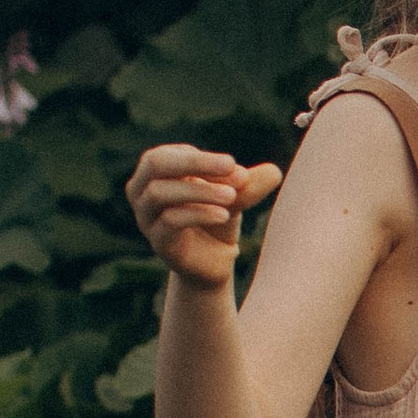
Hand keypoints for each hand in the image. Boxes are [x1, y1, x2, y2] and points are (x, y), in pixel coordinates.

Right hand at [126, 141, 283, 288]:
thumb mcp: (235, 196)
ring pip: (161, 193)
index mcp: (157, 171)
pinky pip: (170, 221)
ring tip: (232, 196)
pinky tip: (224, 214)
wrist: (214, 263)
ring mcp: (146, 217)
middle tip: (230, 166)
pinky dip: (198, 213)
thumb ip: (248, 184)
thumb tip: (274, 172)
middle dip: (195, 163)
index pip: (170, 154)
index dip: (201, 158)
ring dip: (200, 190)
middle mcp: (142, 191)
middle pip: (156, 164)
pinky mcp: (157, 241)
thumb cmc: (217, 220)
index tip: (233, 166)